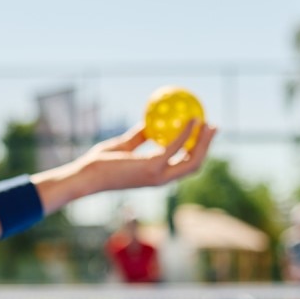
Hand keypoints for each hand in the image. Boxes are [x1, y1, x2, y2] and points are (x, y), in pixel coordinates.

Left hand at [74, 119, 216, 193]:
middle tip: (213, 127)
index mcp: (156, 175)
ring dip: (204, 142)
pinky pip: (175, 147)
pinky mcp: (152, 167)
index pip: (183, 165)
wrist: (86, 175)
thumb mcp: (122, 145)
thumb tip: (148, 122)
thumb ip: (138, 137)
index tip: (202, 134)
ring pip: (192, 160)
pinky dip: (186, 133)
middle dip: (207, 147)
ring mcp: (159, 175)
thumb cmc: (99, 162)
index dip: (197, 151)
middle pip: (194, 164)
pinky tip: (191, 119)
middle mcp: (162, 178)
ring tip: (209, 123)